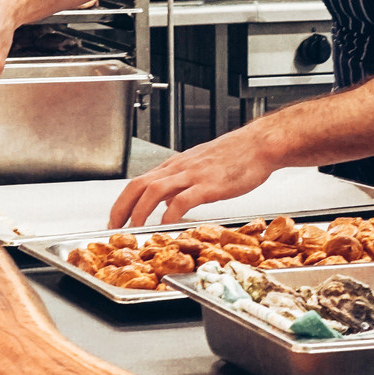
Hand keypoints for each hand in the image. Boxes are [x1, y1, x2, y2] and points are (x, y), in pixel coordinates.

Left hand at [108, 132, 278, 227]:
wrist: (259, 145)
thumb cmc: (235, 156)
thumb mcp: (200, 167)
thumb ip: (180, 184)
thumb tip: (166, 203)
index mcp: (174, 166)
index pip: (138, 182)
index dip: (122, 202)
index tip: (115, 219)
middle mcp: (178, 168)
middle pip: (138, 186)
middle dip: (121, 208)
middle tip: (114, 228)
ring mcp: (192, 175)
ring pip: (154, 191)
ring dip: (140, 212)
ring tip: (135, 229)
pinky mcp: (208, 184)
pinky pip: (182, 199)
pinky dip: (170, 213)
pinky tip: (167, 224)